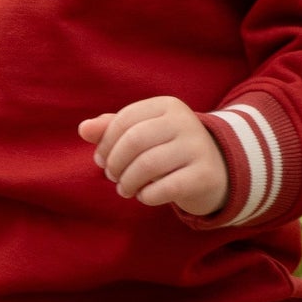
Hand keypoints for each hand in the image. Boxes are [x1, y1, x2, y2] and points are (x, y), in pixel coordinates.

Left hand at [79, 97, 228, 215]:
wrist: (218, 170)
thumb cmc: (170, 150)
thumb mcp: (145, 134)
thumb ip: (113, 129)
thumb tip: (83, 129)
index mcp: (168, 105)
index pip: (125, 119)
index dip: (105, 143)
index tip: (101, 160)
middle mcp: (185, 121)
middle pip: (134, 141)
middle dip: (115, 163)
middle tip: (112, 177)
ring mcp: (198, 147)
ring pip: (147, 165)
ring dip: (128, 182)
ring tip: (125, 189)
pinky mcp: (205, 175)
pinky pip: (164, 188)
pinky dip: (147, 195)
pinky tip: (146, 196)